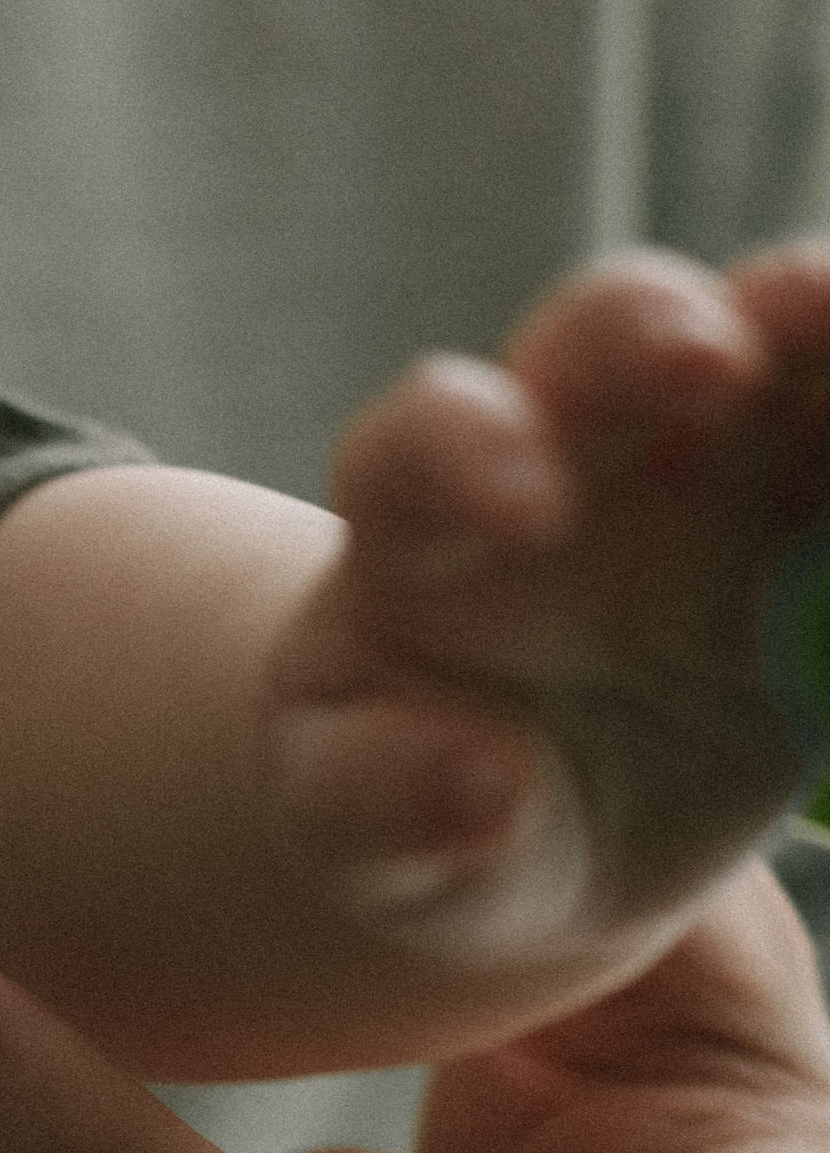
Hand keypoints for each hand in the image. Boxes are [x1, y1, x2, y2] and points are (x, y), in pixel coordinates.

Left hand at [268, 243, 829, 963]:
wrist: (531, 819)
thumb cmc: (412, 803)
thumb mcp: (367, 833)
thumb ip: (389, 804)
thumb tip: (477, 785)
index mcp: (421, 528)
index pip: (420, 445)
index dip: (469, 450)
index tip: (532, 515)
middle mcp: (563, 451)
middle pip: (598, 339)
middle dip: (655, 331)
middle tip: (712, 365)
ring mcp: (697, 464)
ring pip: (762, 342)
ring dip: (815, 319)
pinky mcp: (804, 504)